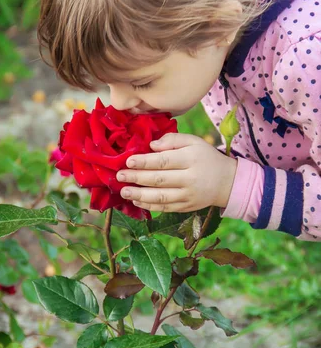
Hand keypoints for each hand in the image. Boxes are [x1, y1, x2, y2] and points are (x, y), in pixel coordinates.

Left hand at [116, 133, 236, 212]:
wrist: (227, 182)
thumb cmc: (206, 157)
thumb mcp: (194, 141)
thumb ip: (172, 140)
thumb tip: (151, 146)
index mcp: (191, 159)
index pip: (164, 161)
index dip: (144, 162)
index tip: (128, 161)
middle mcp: (189, 179)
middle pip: (159, 180)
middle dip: (136, 178)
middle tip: (119, 176)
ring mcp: (188, 196)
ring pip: (160, 197)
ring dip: (139, 195)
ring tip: (123, 191)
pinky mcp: (186, 207)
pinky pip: (165, 208)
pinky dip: (149, 206)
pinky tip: (136, 200)